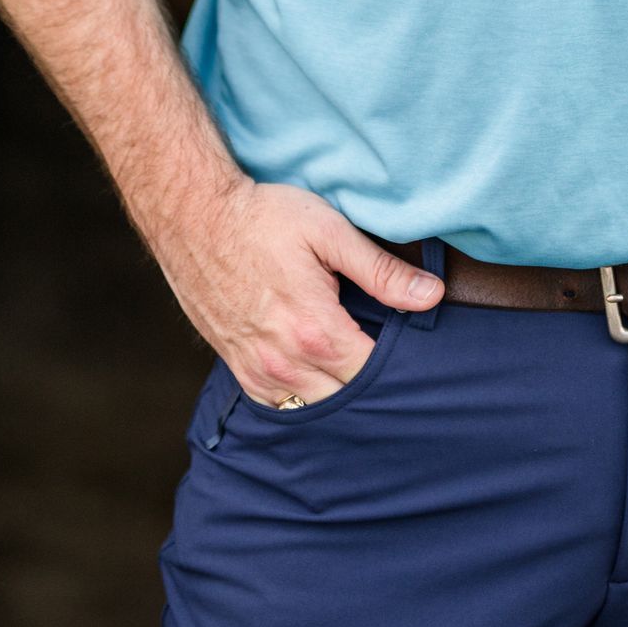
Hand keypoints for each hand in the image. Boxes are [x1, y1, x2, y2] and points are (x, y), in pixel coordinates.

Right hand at [175, 179, 443, 407]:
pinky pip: (282, 407)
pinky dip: (306, 398)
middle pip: (348, 400)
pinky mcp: (239, 370)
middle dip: (374, 386)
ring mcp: (258, 371)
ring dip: (340, 395)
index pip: (375, 375)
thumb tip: (432, 295)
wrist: (194, 217)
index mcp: (315, 330)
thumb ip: (382, 271)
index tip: (417, 354)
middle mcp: (285, 362)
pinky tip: (322, 376)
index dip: (401, 367)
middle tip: (395, 363)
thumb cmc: (263, 218)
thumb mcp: (329, 232)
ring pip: (315, 409)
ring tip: (359, 368)